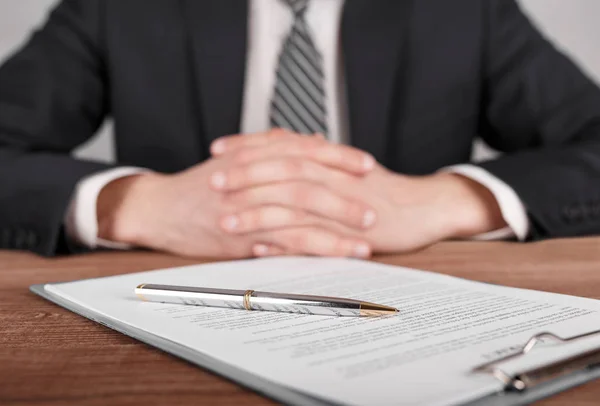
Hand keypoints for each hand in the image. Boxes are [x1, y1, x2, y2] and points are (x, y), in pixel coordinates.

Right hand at [96, 129, 375, 258]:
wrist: (160, 208)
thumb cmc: (201, 184)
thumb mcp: (236, 157)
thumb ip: (274, 145)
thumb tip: (311, 139)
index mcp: (253, 155)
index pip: (304, 151)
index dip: (338, 157)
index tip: (367, 165)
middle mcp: (252, 178)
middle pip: (307, 182)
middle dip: (344, 196)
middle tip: (373, 208)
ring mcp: (246, 209)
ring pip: (299, 216)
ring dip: (335, 231)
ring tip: (364, 242)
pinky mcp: (240, 238)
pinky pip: (281, 244)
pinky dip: (309, 250)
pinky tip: (331, 257)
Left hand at [211, 134, 506, 254]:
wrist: (423, 207)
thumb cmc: (383, 188)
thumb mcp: (349, 166)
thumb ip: (320, 153)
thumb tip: (298, 138)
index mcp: (328, 158)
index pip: (281, 144)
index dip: (247, 145)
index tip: (218, 148)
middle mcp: (332, 176)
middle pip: (282, 169)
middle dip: (244, 175)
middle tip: (213, 181)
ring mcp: (340, 204)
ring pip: (292, 205)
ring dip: (256, 213)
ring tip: (226, 220)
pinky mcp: (349, 233)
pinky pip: (312, 238)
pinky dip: (284, 243)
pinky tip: (260, 248)